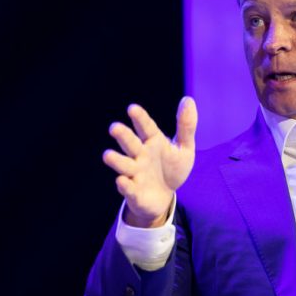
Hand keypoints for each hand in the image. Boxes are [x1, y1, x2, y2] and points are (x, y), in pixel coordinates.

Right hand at [102, 97, 197, 227]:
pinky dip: (125, 186)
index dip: (140, 119)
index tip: (132, 108)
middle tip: (114, 128)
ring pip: (124, 165)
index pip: (146, 128)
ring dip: (116, 160)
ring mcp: (135, 174)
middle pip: (130, 144)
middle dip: (123, 136)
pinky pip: (128, 188)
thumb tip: (188, 99)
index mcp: (153, 142)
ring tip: (108, 155)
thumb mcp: (184, 148)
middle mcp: (140, 155)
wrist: (164, 197)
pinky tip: (121, 181)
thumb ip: (186, 126)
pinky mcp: (134, 192)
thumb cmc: (172, 168)